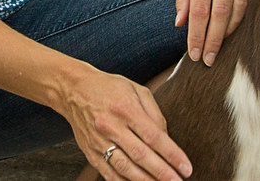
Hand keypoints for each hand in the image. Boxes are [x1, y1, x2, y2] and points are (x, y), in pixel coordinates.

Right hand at [65, 68, 191, 180]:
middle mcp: (111, 125)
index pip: (153, 136)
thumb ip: (154, 114)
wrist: (73, 90)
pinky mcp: (90, 152)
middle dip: (163, 172)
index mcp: (125, 108)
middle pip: (141, 155)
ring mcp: (99, 141)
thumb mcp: (136, 90)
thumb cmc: (108, 88)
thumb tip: (167, 140)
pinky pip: (109, 173)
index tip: (186, 168)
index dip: (172, 155)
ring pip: (125, 168)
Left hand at [174, 0, 247, 65]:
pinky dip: (240, 19)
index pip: (198, 11)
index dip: (196, 35)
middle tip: (206, 60)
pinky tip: (233, 31)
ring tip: (218, 51)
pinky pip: (247, 0)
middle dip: (212, 41)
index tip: (194, 54)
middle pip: (219, 15)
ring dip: (227, 34)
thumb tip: (180, 22)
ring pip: (236, 10)